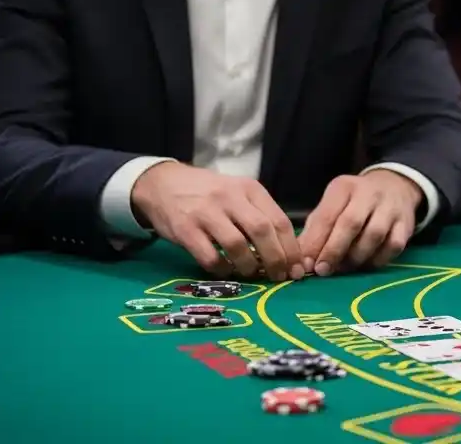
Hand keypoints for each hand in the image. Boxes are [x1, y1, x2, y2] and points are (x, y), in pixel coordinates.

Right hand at [131, 162, 303, 281]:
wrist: (163, 183)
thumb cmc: (209, 192)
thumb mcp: (238, 192)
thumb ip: (259, 214)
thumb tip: (285, 250)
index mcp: (250, 188)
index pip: (279, 220)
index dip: (291, 248)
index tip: (297, 268)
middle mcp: (230, 198)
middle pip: (262, 231)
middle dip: (276, 259)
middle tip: (280, 277)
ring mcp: (207, 213)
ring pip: (237, 245)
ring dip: (249, 266)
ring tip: (253, 273)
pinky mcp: (185, 230)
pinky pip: (210, 257)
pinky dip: (222, 269)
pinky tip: (226, 271)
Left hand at [297, 170, 422, 275]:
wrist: (395, 187)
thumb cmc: (354, 202)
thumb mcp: (332, 206)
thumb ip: (316, 231)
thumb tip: (303, 262)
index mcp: (345, 187)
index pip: (328, 215)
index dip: (316, 241)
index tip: (307, 264)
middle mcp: (369, 193)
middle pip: (351, 223)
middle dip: (334, 250)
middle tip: (323, 270)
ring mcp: (390, 208)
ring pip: (374, 235)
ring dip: (355, 258)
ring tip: (343, 269)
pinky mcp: (406, 224)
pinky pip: (393, 246)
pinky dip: (377, 260)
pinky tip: (365, 265)